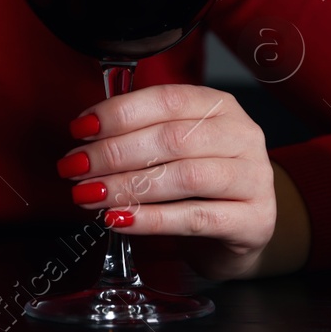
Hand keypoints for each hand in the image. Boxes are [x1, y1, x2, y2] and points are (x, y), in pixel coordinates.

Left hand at [59, 83, 279, 281]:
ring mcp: (253, 179)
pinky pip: (195, 218)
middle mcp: (242, 136)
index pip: (167, 99)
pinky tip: (120, 219)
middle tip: (77, 167)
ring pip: (185, 176)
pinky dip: (151, 219)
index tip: (81, 128)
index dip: (120, 112)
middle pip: (172, 138)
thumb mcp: (177, 149)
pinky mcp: (253, 221)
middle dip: (115, 152)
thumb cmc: (200, 186)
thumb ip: (142, 134)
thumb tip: (87, 134)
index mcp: (219, 107)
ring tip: (90, 194)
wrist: (240, 232)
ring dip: (128, 185)